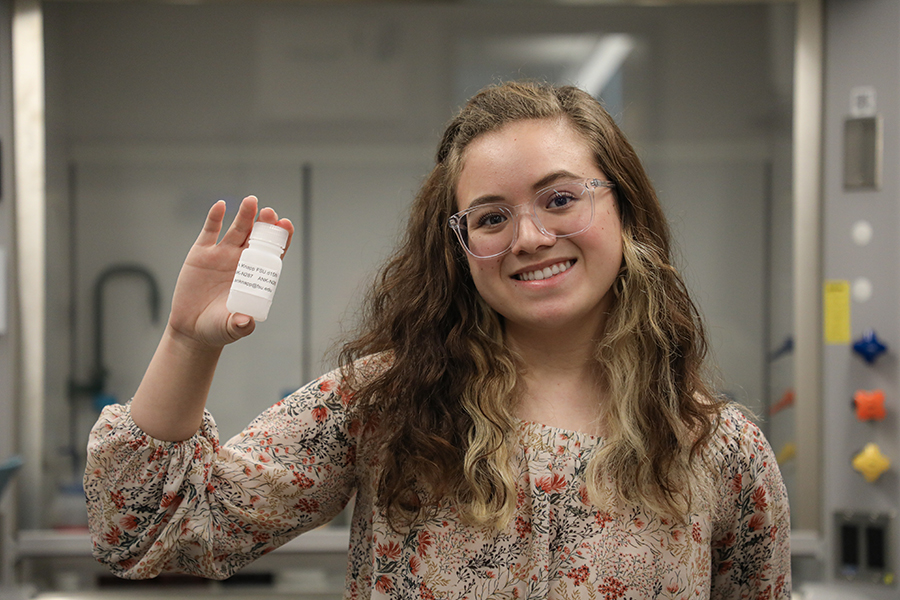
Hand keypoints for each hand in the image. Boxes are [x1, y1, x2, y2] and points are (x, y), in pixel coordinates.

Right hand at [166, 196, 293, 349]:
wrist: (192, 329)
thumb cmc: (218, 328)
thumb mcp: (231, 328)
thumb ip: (240, 325)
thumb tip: (246, 321)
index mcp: (256, 276)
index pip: (274, 253)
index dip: (281, 238)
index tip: (286, 225)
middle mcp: (242, 262)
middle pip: (257, 237)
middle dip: (265, 224)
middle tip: (270, 212)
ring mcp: (222, 255)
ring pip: (237, 230)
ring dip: (245, 215)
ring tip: (251, 201)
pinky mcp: (201, 254)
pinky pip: (210, 231)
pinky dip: (215, 218)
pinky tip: (221, 205)